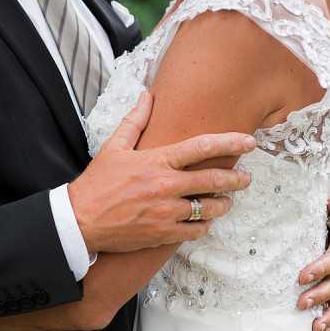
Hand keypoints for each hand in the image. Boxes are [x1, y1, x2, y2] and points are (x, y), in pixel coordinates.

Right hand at [69, 91, 255, 253]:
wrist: (80, 222)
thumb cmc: (96, 184)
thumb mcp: (113, 147)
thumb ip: (135, 121)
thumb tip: (148, 96)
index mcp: (157, 161)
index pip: (202, 147)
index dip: (230, 142)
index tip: (249, 142)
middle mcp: (166, 187)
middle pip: (212, 180)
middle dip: (235, 179)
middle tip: (246, 178)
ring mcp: (166, 213)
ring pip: (208, 209)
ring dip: (222, 205)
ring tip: (227, 202)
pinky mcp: (161, 234)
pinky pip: (193, 231)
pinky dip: (203, 227)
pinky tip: (205, 223)